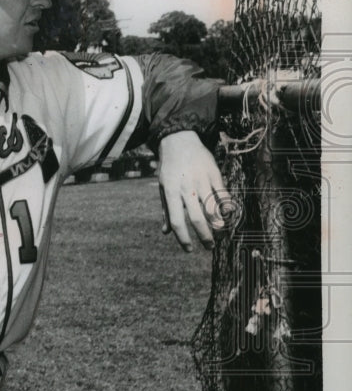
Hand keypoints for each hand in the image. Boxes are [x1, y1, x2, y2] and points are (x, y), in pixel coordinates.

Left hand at [157, 131, 233, 251]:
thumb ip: (165, 210)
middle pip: (197, 218)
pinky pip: (223, 194)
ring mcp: (201, 181)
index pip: (176, 221)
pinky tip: (227, 214)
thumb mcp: (163, 187)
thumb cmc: (169, 168)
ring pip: (212, 208)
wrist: (180, 141)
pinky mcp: (214, 174)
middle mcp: (186, 188)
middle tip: (209, 246)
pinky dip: (226, 207)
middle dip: (204, 236)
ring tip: (219, 230)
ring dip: (217, 223)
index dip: (183, 238)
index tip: (189, 249)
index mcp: (171, 192)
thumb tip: (166, 232)